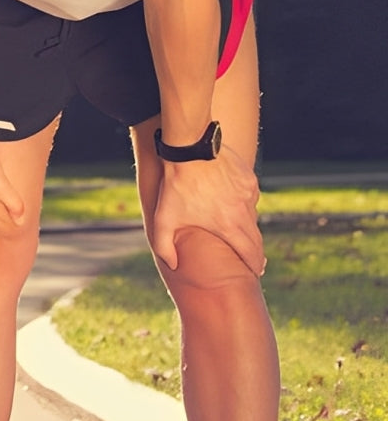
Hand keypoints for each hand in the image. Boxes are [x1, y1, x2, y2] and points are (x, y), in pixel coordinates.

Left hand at [151, 144, 263, 274]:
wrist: (189, 148)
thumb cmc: (175, 185)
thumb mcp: (163, 219)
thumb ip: (164, 246)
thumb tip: (172, 265)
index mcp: (228, 225)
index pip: (250, 252)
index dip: (254, 265)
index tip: (257, 272)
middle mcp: (244, 211)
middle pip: (256, 237)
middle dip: (255, 251)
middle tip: (255, 260)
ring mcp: (248, 193)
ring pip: (252, 215)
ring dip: (246, 224)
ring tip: (235, 229)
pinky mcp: (248, 178)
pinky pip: (249, 195)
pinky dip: (242, 202)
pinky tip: (230, 202)